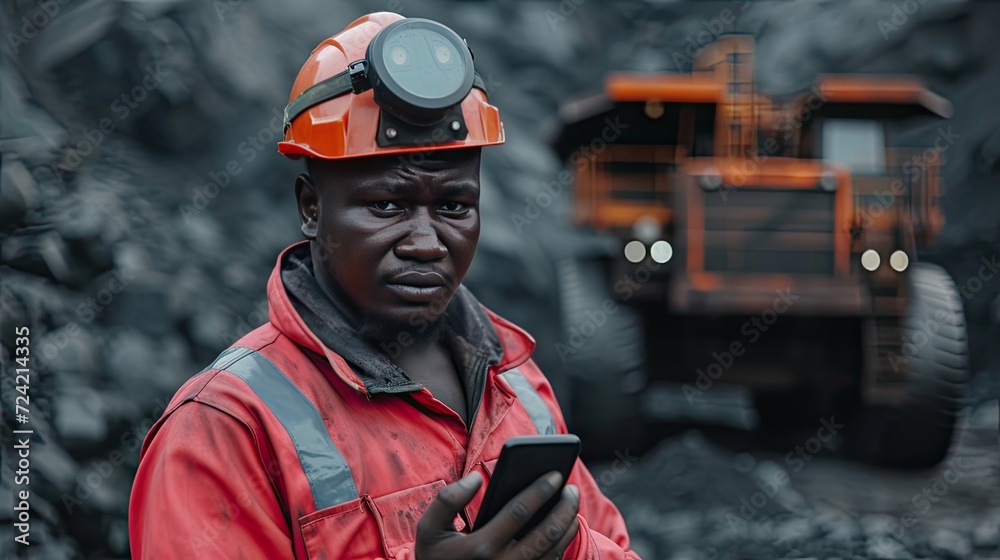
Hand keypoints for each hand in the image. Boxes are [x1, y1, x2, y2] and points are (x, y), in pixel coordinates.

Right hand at [414, 471, 580, 559]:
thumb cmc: (436, 558)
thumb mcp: (429, 529)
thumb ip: (448, 499)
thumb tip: (475, 478)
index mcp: (481, 546)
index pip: (520, 511)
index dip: (541, 490)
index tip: (555, 475)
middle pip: (547, 533)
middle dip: (565, 507)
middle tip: (571, 490)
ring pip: (555, 551)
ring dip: (568, 526)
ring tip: (571, 506)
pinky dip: (561, 546)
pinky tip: (562, 529)